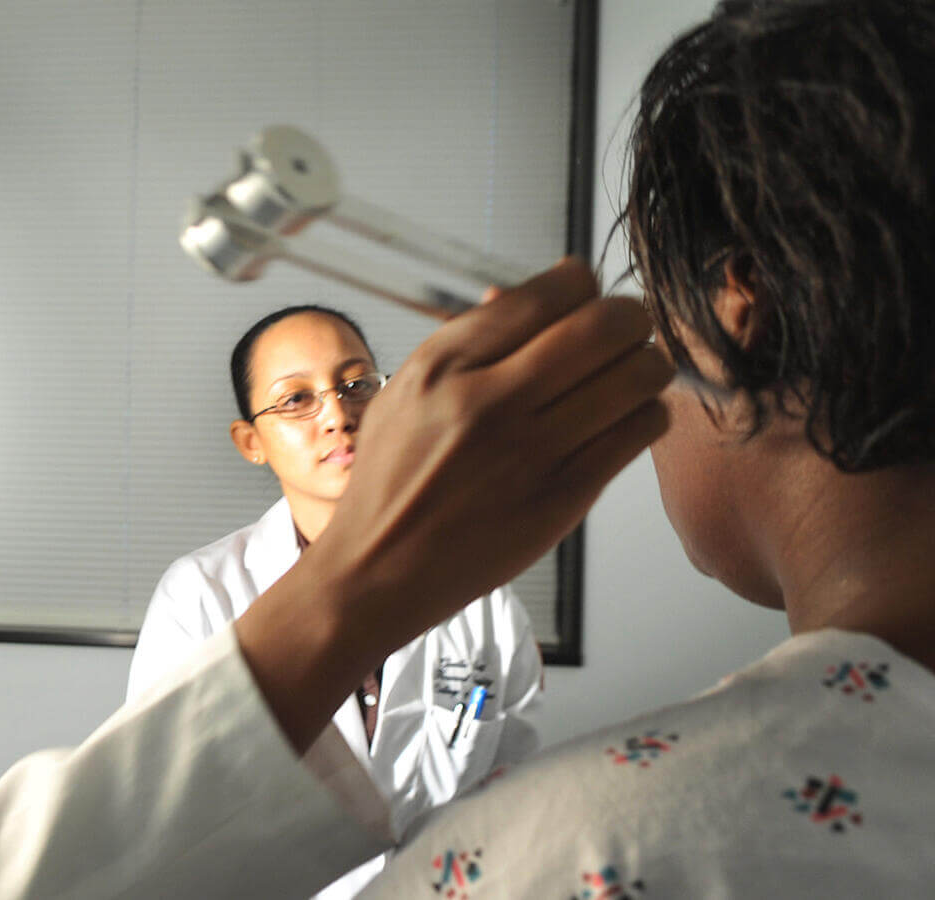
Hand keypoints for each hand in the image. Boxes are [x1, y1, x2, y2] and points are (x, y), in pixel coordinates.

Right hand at [237, 258, 671, 750]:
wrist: (375, 570)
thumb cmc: (391, 482)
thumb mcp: (405, 392)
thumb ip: (467, 341)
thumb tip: (534, 293)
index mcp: (442, 366)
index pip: (546, 293)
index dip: (581, 286)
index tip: (584, 298)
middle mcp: (485, 400)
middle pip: (605, 325)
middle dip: (628, 319)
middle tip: (623, 332)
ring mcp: (528, 452)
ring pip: (637, 375)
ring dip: (646, 366)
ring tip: (630, 376)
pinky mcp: (561, 498)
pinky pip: (639, 431)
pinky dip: (645, 415)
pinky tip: (623, 420)